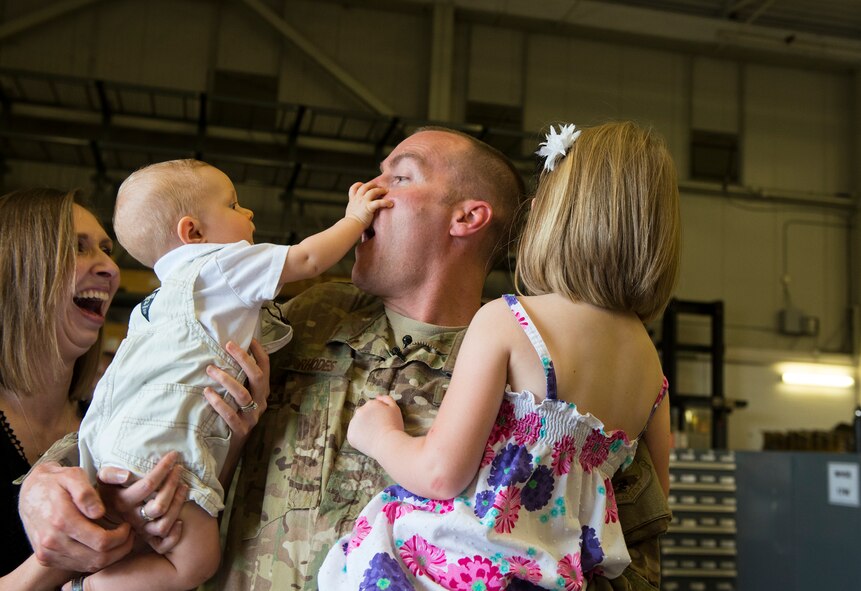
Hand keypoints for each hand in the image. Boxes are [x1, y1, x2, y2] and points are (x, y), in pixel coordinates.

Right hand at [19, 462, 133, 571]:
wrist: (30, 493)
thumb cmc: (56, 482)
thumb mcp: (72, 476)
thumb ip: (86, 493)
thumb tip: (99, 512)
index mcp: (62, 520)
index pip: (101, 541)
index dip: (121, 536)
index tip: (128, 525)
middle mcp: (52, 541)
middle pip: (98, 557)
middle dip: (121, 548)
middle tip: (129, 534)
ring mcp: (48, 552)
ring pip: (90, 565)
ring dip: (111, 556)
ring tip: (119, 540)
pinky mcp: (46, 558)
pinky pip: (77, 566)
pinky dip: (95, 559)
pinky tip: (103, 546)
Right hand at [97, 451, 186, 554]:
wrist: (90, 518)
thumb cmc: (103, 492)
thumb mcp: (101, 480)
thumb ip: (109, 474)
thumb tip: (127, 475)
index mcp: (121, 502)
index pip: (147, 485)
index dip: (163, 469)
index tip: (173, 455)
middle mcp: (131, 518)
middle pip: (159, 505)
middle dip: (173, 484)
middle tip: (179, 469)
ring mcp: (140, 531)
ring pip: (163, 524)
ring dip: (178, 504)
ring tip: (184, 486)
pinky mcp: (146, 541)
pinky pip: (162, 545)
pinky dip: (174, 535)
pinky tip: (181, 521)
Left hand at [204, 339, 269, 441]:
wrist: (230, 450)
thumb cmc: (233, 417)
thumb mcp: (239, 398)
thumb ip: (238, 380)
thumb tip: (225, 353)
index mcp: (262, 392)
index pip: (265, 368)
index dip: (258, 352)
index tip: (249, 338)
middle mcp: (261, 402)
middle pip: (258, 377)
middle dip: (243, 359)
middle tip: (228, 345)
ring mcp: (252, 417)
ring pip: (243, 394)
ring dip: (226, 379)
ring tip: (210, 369)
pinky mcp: (241, 430)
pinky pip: (230, 414)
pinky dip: (218, 403)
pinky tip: (208, 393)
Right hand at [345, 181, 391, 226]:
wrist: (351, 226)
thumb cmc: (351, 223)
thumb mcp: (350, 212)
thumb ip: (354, 208)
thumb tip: (358, 211)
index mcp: (352, 200)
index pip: (354, 188)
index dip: (359, 185)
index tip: (363, 184)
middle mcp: (358, 199)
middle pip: (365, 186)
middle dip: (373, 185)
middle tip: (379, 186)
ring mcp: (363, 202)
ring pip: (373, 191)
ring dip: (380, 190)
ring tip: (386, 191)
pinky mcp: (369, 207)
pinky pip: (379, 202)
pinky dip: (385, 202)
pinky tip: (390, 204)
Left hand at [347, 395, 404, 457]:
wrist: (388, 444)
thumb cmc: (394, 426)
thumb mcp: (395, 408)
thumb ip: (387, 399)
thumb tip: (377, 397)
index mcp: (370, 404)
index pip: (372, 408)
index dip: (379, 416)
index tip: (384, 423)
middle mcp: (360, 411)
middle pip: (364, 415)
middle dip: (370, 420)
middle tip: (379, 430)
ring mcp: (354, 423)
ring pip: (358, 424)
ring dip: (364, 428)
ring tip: (374, 436)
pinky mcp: (350, 435)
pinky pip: (354, 435)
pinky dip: (360, 438)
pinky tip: (368, 441)